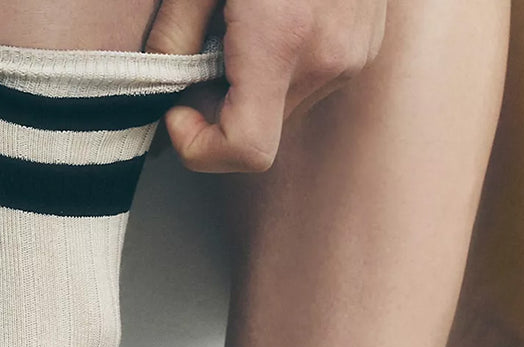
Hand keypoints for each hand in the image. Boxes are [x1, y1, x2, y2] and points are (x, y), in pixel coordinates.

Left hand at [146, 0, 386, 172]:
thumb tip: (157, 79)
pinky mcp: (365, 46)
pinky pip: (310, 81)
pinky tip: (273, 19)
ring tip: (240, 28)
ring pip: (284, 110)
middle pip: (261, 134)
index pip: (246, 150)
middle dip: (219, 110)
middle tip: (199, 57)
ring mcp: (354, 55)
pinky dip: (281, 68)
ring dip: (251, 89)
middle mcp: (326, 59)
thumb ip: (175, 30)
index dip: (202, 148)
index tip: (178, 111)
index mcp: (282, 40)